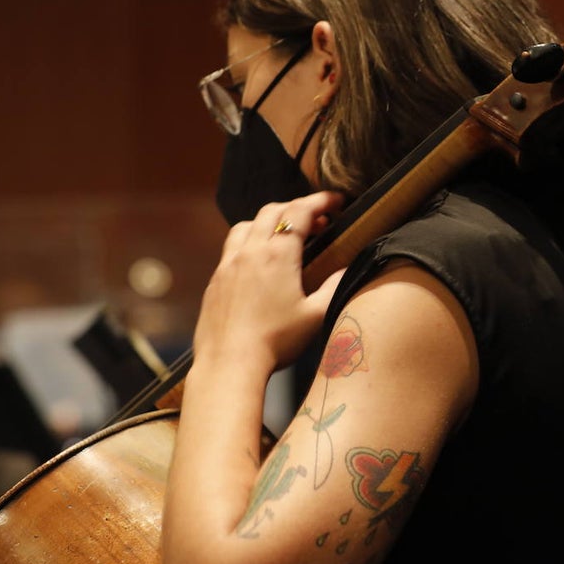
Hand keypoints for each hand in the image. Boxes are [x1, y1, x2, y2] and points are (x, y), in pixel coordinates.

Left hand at [194, 191, 345, 369]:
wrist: (229, 363)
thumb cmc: (274, 342)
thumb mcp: (315, 315)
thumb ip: (335, 287)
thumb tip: (347, 269)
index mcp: (277, 255)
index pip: (300, 211)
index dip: (320, 200)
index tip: (336, 200)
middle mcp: (250, 252)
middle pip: (272, 211)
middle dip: (297, 207)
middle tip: (318, 219)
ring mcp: (229, 264)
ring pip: (247, 224)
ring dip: (269, 220)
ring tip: (286, 234)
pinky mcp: (216, 280)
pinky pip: (232, 247)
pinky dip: (250, 240)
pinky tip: (260, 260)